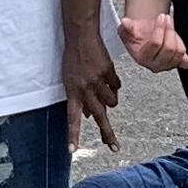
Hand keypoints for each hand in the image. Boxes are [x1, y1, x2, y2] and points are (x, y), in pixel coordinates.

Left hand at [63, 27, 121, 150]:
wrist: (81, 36)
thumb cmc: (73, 59)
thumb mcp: (70, 81)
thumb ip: (80, 98)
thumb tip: (89, 116)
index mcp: (73, 92)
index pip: (72, 118)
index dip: (73, 135)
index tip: (72, 150)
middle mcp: (86, 90)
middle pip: (99, 117)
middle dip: (107, 134)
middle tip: (114, 148)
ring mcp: (98, 82)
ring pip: (112, 101)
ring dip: (111, 100)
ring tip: (105, 88)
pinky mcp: (109, 72)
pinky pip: (117, 86)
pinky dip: (114, 84)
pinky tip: (108, 76)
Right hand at [117, 8, 187, 73]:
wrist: (143, 35)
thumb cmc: (136, 33)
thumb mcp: (128, 29)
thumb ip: (126, 27)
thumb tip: (126, 22)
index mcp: (142, 58)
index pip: (155, 45)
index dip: (160, 29)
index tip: (161, 16)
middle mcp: (155, 65)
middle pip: (169, 49)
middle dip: (169, 30)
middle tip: (167, 17)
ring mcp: (167, 64)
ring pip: (178, 52)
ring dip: (176, 36)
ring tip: (170, 24)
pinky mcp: (177, 61)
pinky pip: (186, 64)